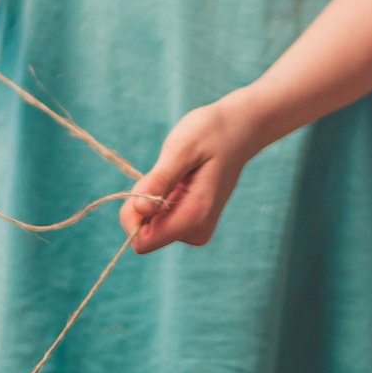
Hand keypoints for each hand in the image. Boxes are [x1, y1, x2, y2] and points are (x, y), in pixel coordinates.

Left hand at [121, 93, 267, 253]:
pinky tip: (181, 180)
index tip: (144, 184)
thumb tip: (139, 209)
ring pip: (150, 227)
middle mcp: (197, 230)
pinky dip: (160, 200)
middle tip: (165, 172)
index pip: (144, 240)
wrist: (239, 131)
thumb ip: (160, 179)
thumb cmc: (210, 133)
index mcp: (195, 215)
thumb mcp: (182, 148)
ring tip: (178, 174)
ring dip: (153, 199)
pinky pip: (160, 220)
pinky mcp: (194, 225)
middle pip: (144, 235)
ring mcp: (196, 229)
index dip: (132, 215)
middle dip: (143, 204)